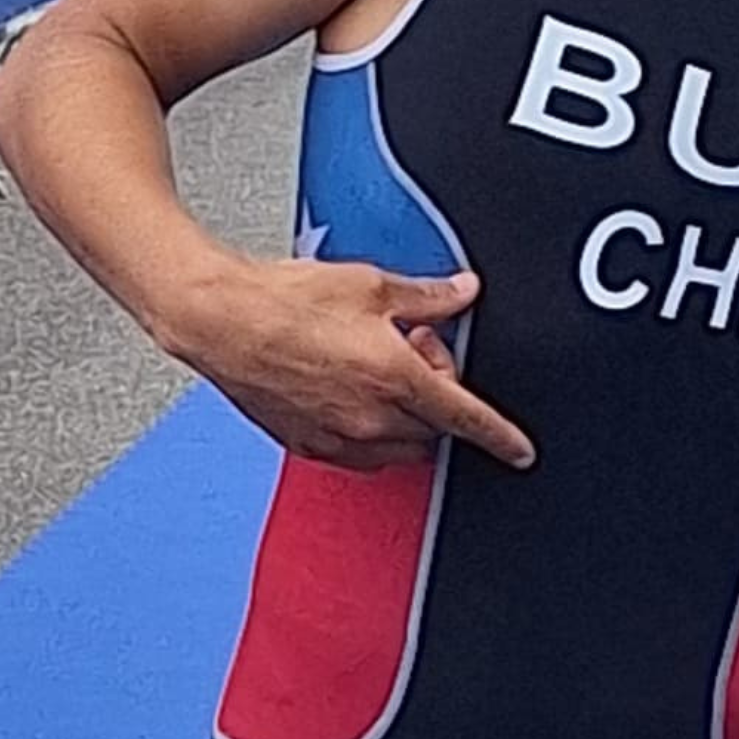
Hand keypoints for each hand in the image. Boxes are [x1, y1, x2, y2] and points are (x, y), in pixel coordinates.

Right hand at [173, 258, 535, 473]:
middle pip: (435, 429)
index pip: (468, 419)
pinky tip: (349, 391)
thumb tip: (463, 293)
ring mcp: (338, 439)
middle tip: (412, 352)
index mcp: (397, 379)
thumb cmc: (283, 301)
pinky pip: (359, 453)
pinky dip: (370, 431)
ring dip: (405, 418)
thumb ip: (429, 296)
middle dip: (438, 397)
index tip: (521, 452)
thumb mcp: (371, 285)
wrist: (217, 320)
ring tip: (376, 369)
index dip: (502, 438)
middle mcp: (371, 419)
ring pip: (399, 446)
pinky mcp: (308, 445)